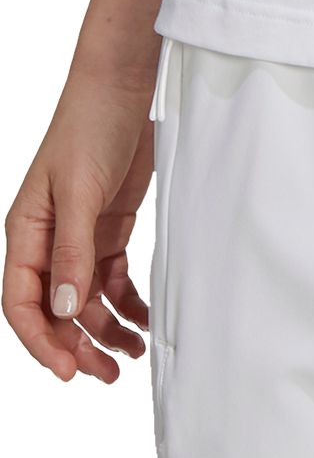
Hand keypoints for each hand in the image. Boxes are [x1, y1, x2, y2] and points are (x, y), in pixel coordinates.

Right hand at [3, 66, 154, 380]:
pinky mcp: (110, 226)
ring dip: (107, 328)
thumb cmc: (89, 125)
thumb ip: (73, 250)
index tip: (69, 370)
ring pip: (87, 299)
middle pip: (57, 309)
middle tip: (109, 373)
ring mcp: (81, 234)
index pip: (23, 303)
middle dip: (80, 344)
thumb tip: (66, 310)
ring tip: (133, 353)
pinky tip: (145, 318)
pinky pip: (113, 276)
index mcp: (26, 232)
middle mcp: (50, 239)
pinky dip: (127, 300)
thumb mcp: (80, 190)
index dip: (42, 341)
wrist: (125, 84)